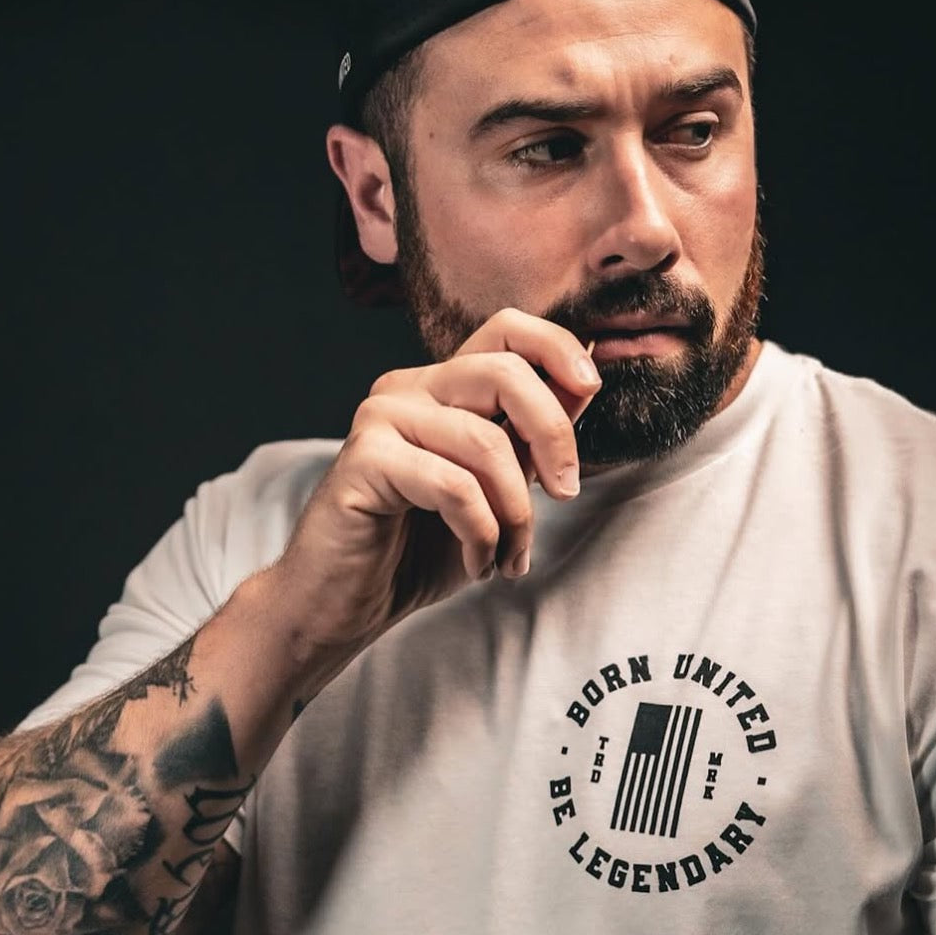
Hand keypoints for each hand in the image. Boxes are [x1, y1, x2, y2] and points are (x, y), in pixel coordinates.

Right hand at [272, 308, 601, 667]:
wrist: (345, 605)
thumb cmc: (417, 551)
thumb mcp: (496, 492)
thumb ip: (529, 439)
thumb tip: (584, 381)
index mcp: (440, 387)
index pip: (507, 329)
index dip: (558, 348)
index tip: (590, 390)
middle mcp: (407, 390)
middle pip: (506, 372)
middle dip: (553, 436)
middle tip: (566, 494)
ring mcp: (381, 419)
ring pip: (487, 443)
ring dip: (516, 513)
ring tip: (509, 557)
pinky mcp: (364, 459)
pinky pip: (454, 485)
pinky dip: (481, 533)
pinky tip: (477, 562)